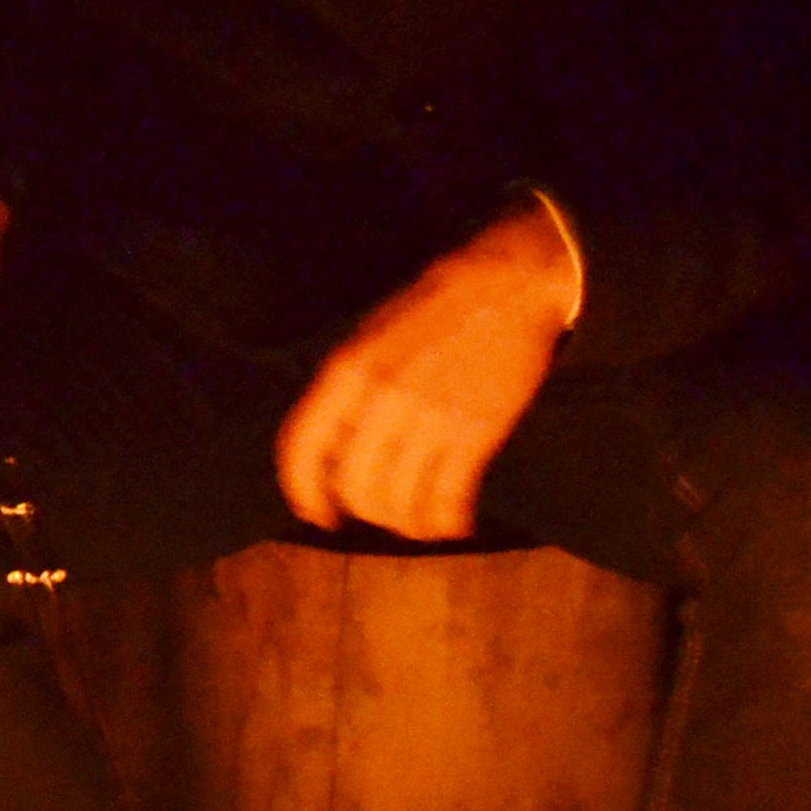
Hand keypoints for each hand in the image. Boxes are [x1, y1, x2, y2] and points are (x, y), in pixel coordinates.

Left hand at [271, 202, 579, 543]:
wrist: (509, 286)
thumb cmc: (433, 311)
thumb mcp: (369, 337)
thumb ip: (345, 392)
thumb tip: (330, 450)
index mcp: (346, 373)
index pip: (302, 450)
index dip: (303, 492)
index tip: (316, 514)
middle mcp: (380, 401)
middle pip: (354, 487)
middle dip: (364, 510)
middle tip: (379, 514)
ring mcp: (429, 419)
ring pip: (399, 503)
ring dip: (406, 524)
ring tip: (416, 523)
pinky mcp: (475, 432)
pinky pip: (447, 499)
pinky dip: (445, 522)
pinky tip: (451, 524)